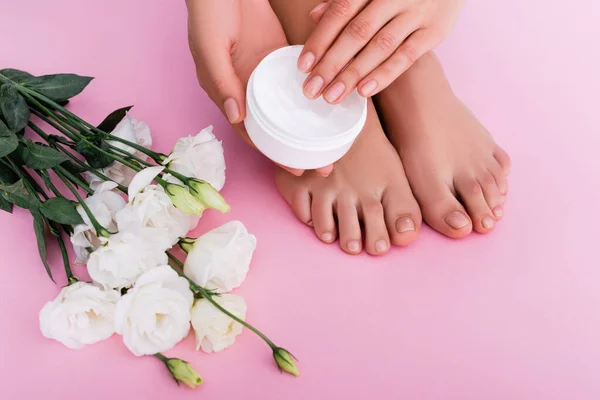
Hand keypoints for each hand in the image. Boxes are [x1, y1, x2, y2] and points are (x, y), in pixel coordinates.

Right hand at [186, 0, 332, 175]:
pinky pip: (296, 80)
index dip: (274, 153)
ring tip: (333, 142)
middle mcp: (247, 90)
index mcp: (227, 94)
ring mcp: (264, 73)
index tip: (298, 170)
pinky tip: (329, 105)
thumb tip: (236, 117)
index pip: (253, 133)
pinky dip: (311, 94)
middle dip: (298, 148)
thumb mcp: (210, 47)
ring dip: (307, 126)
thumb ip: (222, 81)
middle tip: (326, 166)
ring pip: (288, 107)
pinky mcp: (278, 55)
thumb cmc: (208, 13)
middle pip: (275, 127)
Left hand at [297, 0, 465, 102]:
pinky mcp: (436, 30)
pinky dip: (385, 74)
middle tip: (312, 89)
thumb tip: (315, 17)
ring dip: (353, 74)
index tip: (304, 66)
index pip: (340, 12)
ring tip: (333, 96)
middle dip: (332, 64)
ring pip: (380, 47)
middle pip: (357, 33)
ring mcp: (417, 12)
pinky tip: (364, 91)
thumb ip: (345, 1)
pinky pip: (407, 56)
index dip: (320, 40)